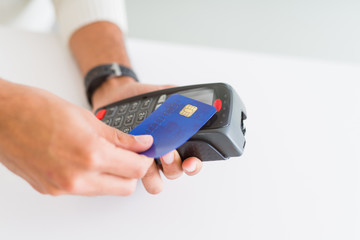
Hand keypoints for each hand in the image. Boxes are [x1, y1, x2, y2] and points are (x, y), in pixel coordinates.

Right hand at [0, 80, 153, 195]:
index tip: (144, 150)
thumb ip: (119, 137)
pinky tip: (84, 158)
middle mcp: (77, 178)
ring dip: (113, 175)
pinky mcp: (51, 190)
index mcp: (90, 155)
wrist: (1, 117)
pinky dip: (92, 177)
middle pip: (125, 187)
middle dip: (132, 171)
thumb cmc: (37, 109)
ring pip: (105, 190)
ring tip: (105, 153)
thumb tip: (142, 144)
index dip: (144, 159)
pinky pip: (84, 190)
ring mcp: (62, 187)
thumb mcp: (87, 118)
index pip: (135, 170)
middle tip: (129, 153)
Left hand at [92, 77, 202, 193]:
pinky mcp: (126, 160)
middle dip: (174, 165)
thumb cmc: (140, 97)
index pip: (193, 160)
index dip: (194, 165)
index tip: (190, 162)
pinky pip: (131, 174)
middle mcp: (163, 154)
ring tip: (149, 158)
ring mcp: (144, 159)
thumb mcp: (163, 92)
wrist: (115, 96)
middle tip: (168, 153)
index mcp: (176, 140)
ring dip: (154, 174)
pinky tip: (130, 153)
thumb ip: (180, 95)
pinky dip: (131, 167)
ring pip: (155, 181)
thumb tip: (193, 98)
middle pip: (175, 172)